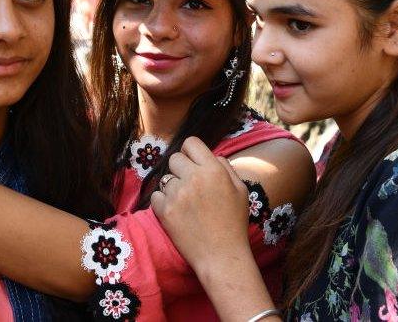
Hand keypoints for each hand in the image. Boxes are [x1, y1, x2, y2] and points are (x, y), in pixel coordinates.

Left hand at [150, 137, 250, 272]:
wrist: (221, 256)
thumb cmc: (234, 224)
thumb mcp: (241, 190)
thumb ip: (225, 167)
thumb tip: (210, 155)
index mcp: (214, 170)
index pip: (191, 142)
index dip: (191, 152)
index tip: (192, 163)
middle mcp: (194, 178)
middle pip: (174, 159)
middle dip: (181, 170)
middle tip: (190, 186)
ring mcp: (177, 194)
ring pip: (165, 179)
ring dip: (173, 188)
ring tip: (186, 204)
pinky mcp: (165, 211)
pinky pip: (156, 196)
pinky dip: (163, 203)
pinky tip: (177, 213)